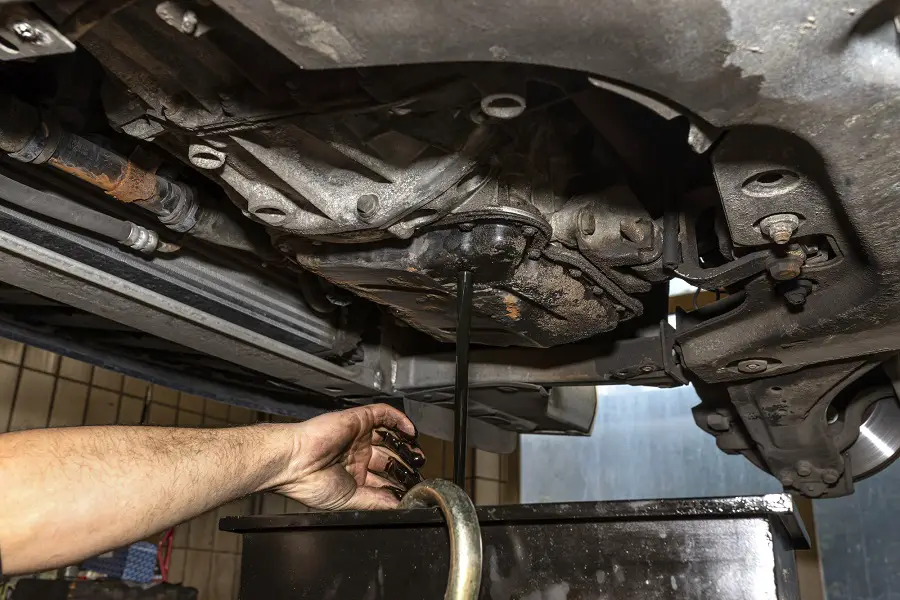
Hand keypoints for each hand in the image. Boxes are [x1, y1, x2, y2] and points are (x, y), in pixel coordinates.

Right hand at [272, 404, 424, 509]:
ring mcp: (358, 436)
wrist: (294, 462)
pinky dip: (399, 420)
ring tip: (418, 455)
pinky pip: (383, 414)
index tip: (413, 489)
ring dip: (406, 444)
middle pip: (390, 457)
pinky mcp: (357, 419)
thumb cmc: (309, 482)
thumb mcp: (349, 499)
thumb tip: (397, 505)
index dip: (399, 483)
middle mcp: (356, 454)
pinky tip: (410, 432)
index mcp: (353, 474)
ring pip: (389, 436)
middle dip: (406, 464)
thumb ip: (375, 501)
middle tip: (419, 472)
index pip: (383, 478)